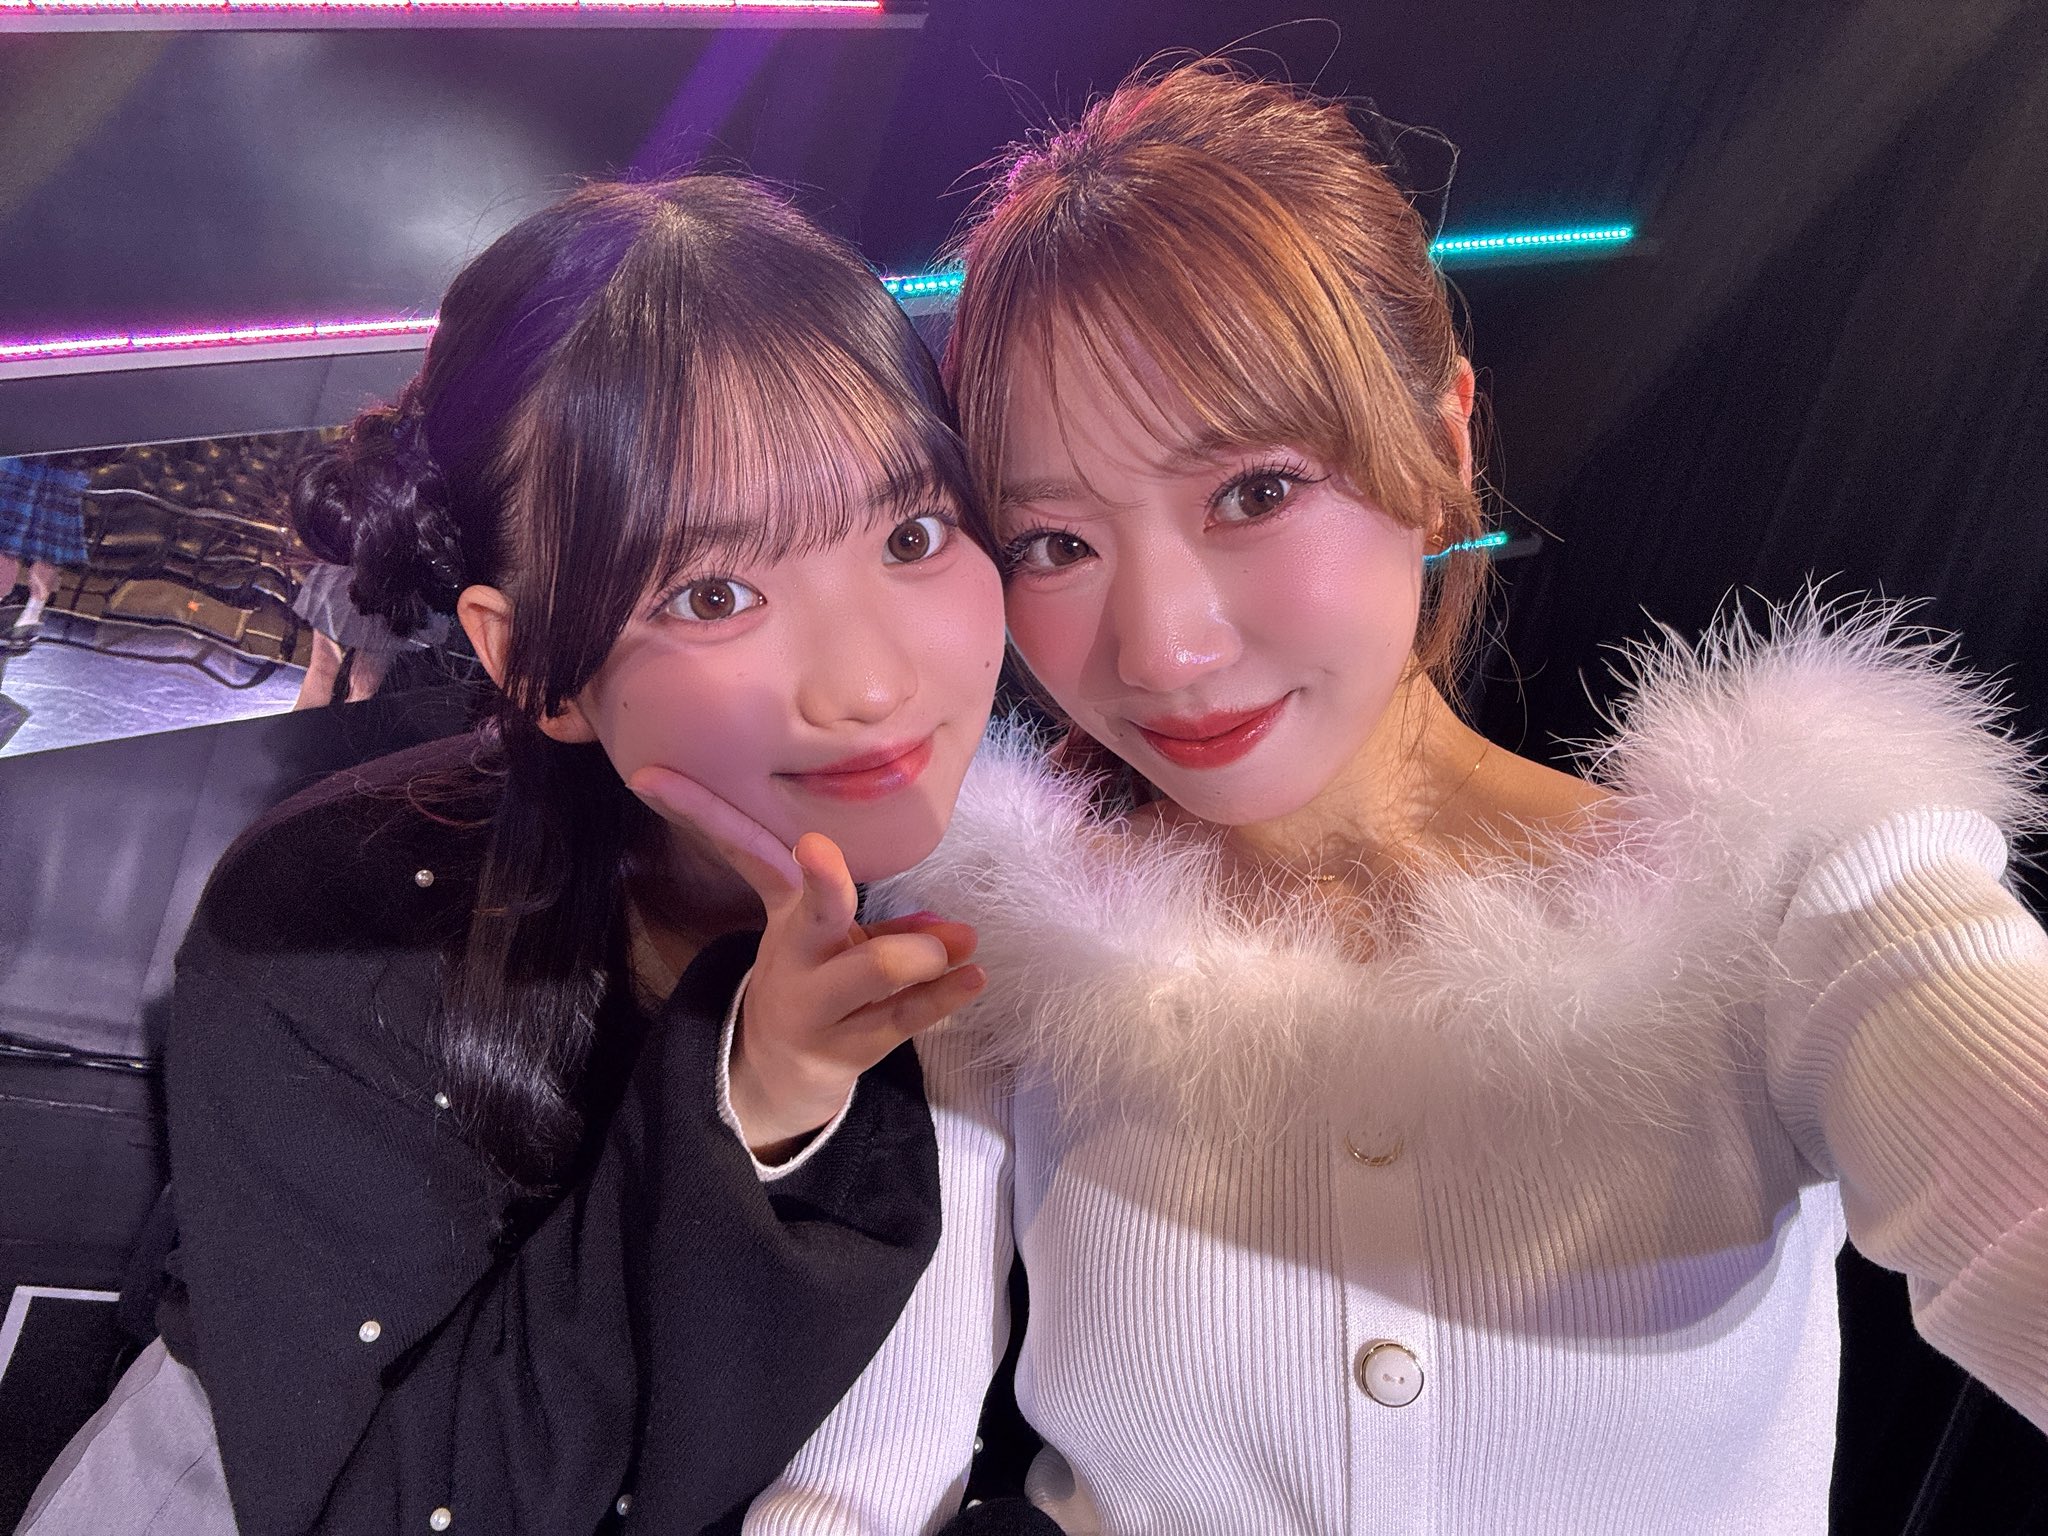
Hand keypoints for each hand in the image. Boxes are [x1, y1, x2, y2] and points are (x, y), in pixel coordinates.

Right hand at [628, 767, 984, 1160]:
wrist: (774, 1078)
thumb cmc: (812, 987)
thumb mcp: (829, 947)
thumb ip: (888, 928)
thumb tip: (950, 928)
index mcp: (785, 920)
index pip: (751, 854)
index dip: (710, 814)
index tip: (657, 779)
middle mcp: (795, 960)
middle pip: (812, 914)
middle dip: (824, 884)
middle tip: (823, 855)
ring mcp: (816, 1010)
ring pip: (867, 972)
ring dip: (915, 954)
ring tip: (959, 940)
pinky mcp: (846, 1052)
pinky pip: (901, 1019)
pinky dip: (943, 997)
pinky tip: (973, 978)